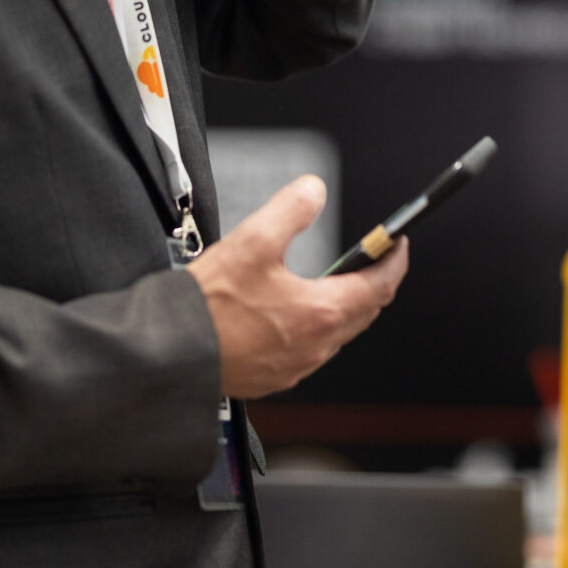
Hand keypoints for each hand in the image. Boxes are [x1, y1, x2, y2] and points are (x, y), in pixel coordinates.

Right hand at [188, 175, 407, 398]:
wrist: (169, 353)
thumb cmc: (207, 307)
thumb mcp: (252, 240)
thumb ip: (290, 209)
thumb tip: (314, 191)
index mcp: (320, 313)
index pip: (380, 286)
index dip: (394, 260)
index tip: (398, 243)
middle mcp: (315, 346)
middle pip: (364, 312)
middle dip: (374, 282)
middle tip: (372, 258)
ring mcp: (296, 366)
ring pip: (338, 333)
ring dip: (345, 306)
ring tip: (335, 280)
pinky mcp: (275, 377)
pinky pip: (311, 350)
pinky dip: (317, 327)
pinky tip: (296, 312)